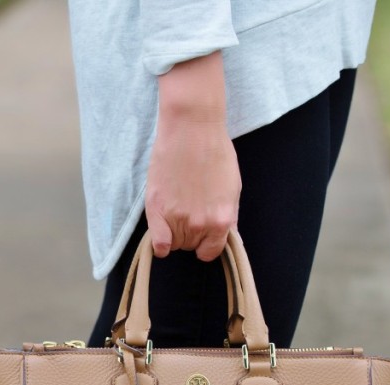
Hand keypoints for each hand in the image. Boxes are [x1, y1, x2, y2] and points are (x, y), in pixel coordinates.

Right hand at [145, 53, 240, 261]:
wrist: (192, 128)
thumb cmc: (215, 152)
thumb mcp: (233, 188)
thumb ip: (228, 217)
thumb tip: (226, 237)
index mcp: (222, 221)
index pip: (211, 252)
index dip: (206, 243)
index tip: (202, 234)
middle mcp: (201, 225)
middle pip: (190, 246)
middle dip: (190, 233)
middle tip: (188, 208)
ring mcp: (178, 219)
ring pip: (175, 243)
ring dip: (174, 231)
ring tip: (176, 205)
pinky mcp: (157, 210)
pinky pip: (159, 244)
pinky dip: (160, 243)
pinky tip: (161, 232)